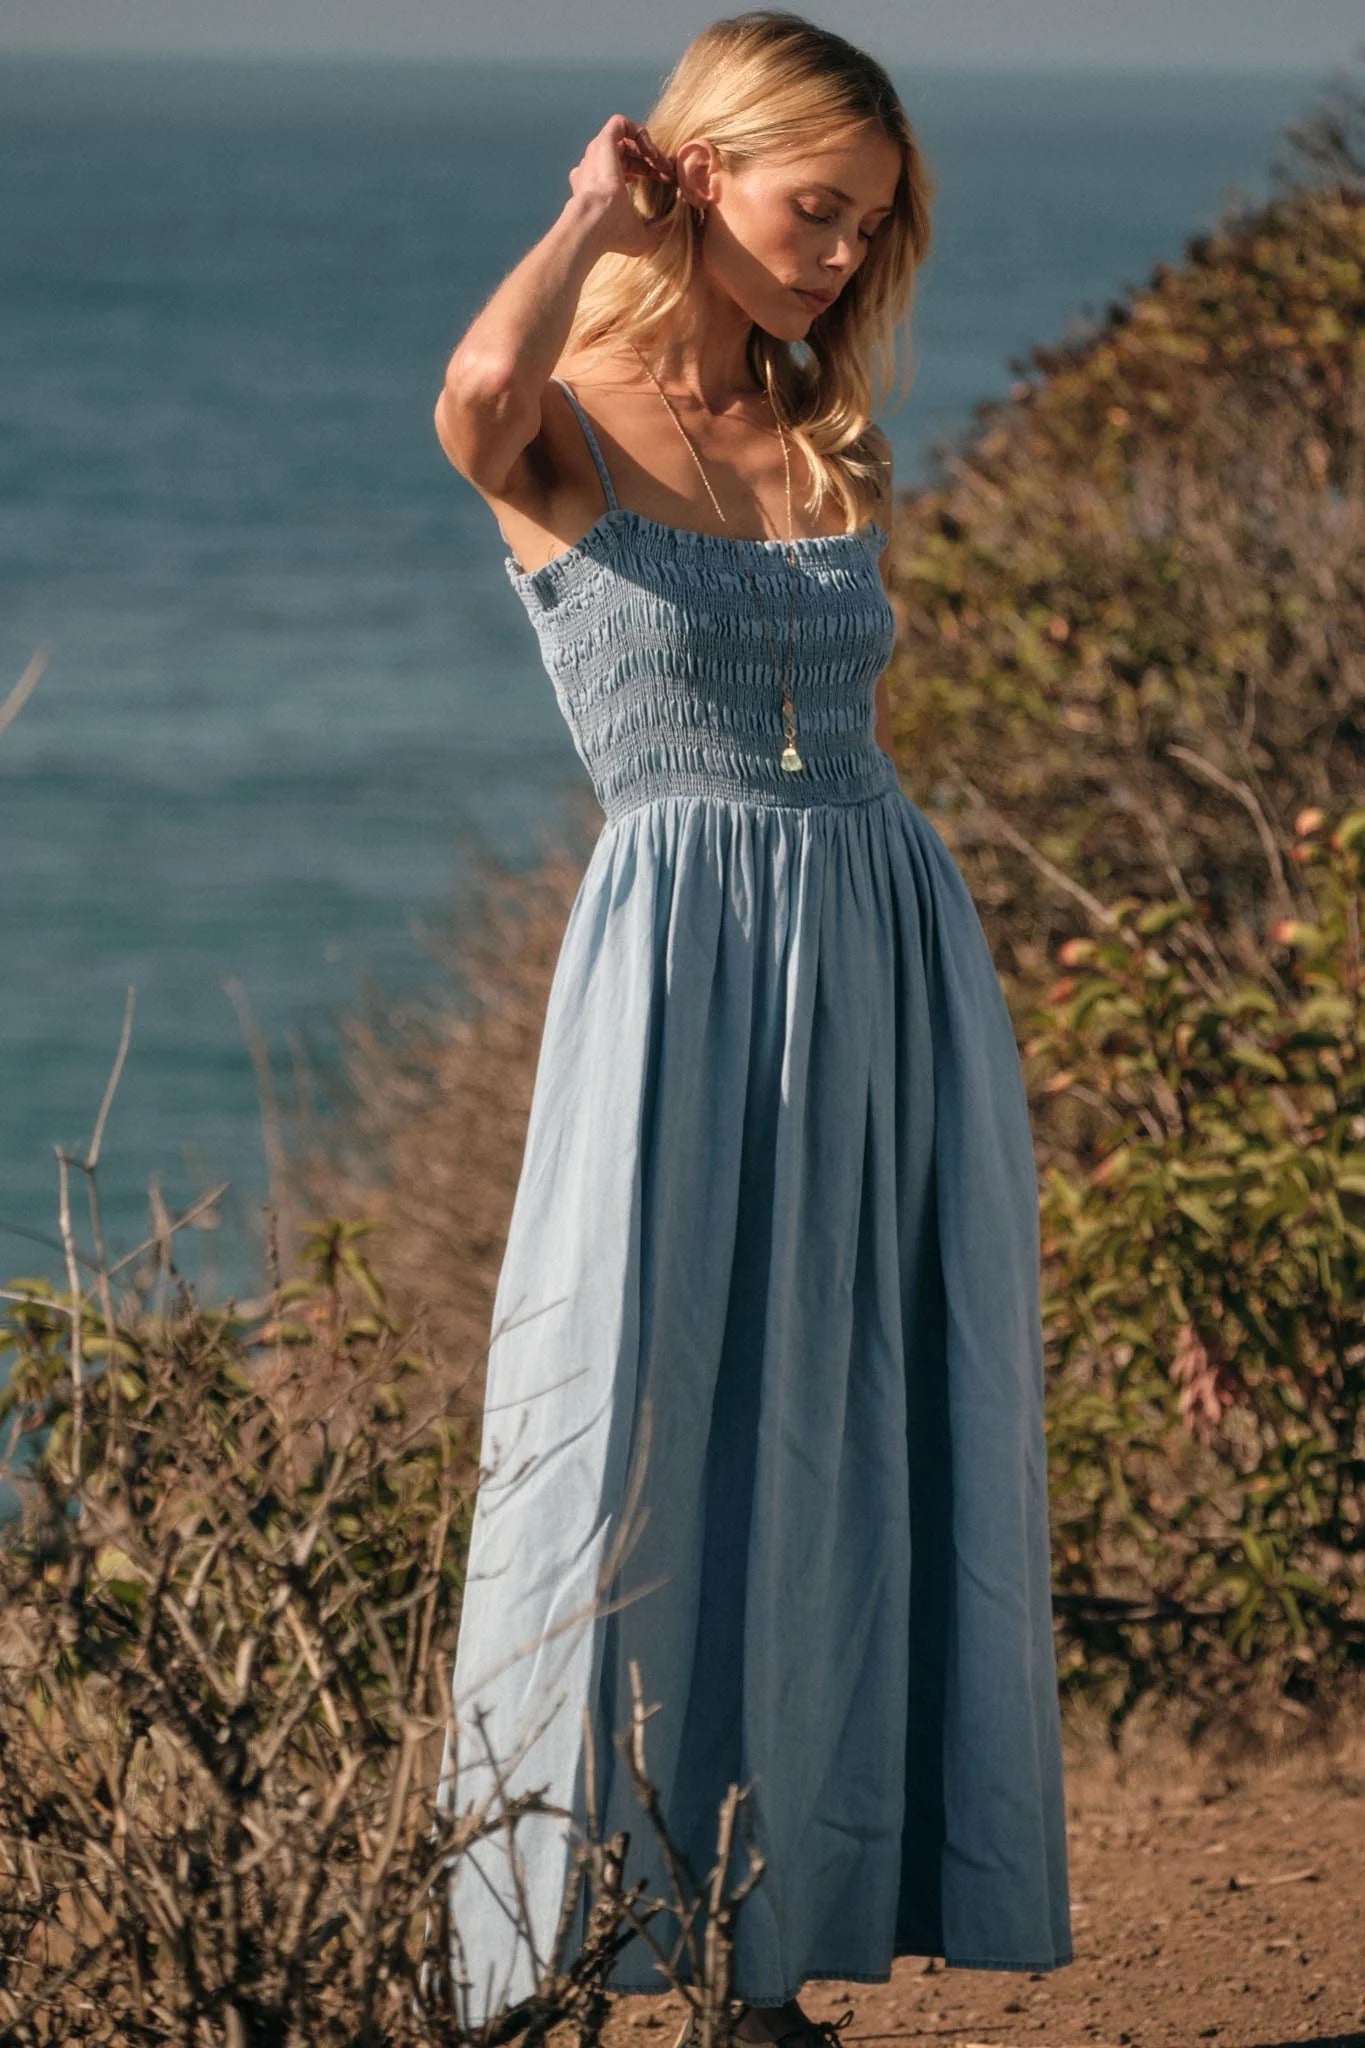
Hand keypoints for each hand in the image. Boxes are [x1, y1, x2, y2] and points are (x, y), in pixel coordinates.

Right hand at [567, 113, 677, 257]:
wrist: (594, 223)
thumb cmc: (612, 234)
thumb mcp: (642, 237)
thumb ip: (659, 228)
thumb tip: (677, 221)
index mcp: (599, 187)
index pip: (624, 169)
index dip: (648, 172)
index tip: (666, 181)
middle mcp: (595, 168)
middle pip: (626, 153)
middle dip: (651, 160)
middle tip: (668, 173)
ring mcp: (597, 154)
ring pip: (624, 138)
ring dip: (647, 147)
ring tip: (661, 163)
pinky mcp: (603, 142)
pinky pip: (620, 123)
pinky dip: (639, 133)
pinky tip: (651, 153)